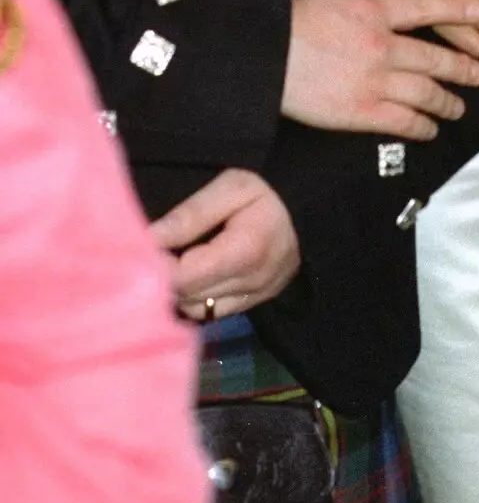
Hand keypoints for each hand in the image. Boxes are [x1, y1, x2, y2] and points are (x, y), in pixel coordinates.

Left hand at [151, 169, 299, 320]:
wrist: (308, 211)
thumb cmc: (267, 194)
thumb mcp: (231, 188)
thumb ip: (191, 214)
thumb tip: (149, 238)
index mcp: (243, 253)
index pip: (183, 277)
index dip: (158, 265)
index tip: (146, 245)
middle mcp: (248, 285)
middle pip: (186, 297)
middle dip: (164, 278)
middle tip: (155, 252)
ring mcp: (252, 299)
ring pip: (196, 311)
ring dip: (179, 291)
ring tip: (175, 262)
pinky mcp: (253, 305)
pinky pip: (211, 313)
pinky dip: (196, 298)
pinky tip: (193, 275)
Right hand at [282, 0, 478, 139]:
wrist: (268, 54)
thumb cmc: (291, 24)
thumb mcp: (333, 2)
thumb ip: (363, 12)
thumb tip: (378, 20)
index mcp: (373, 13)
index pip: (423, 9)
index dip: (455, 10)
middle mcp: (383, 46)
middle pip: (434, 59)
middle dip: (461, 68)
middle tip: (478, 75)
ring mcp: (376, 81)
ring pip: (426, 93)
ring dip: (447, 102)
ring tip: (458, 108)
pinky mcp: (363, 112)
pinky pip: (404, 122)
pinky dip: (422, 127)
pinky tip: (431, 130)